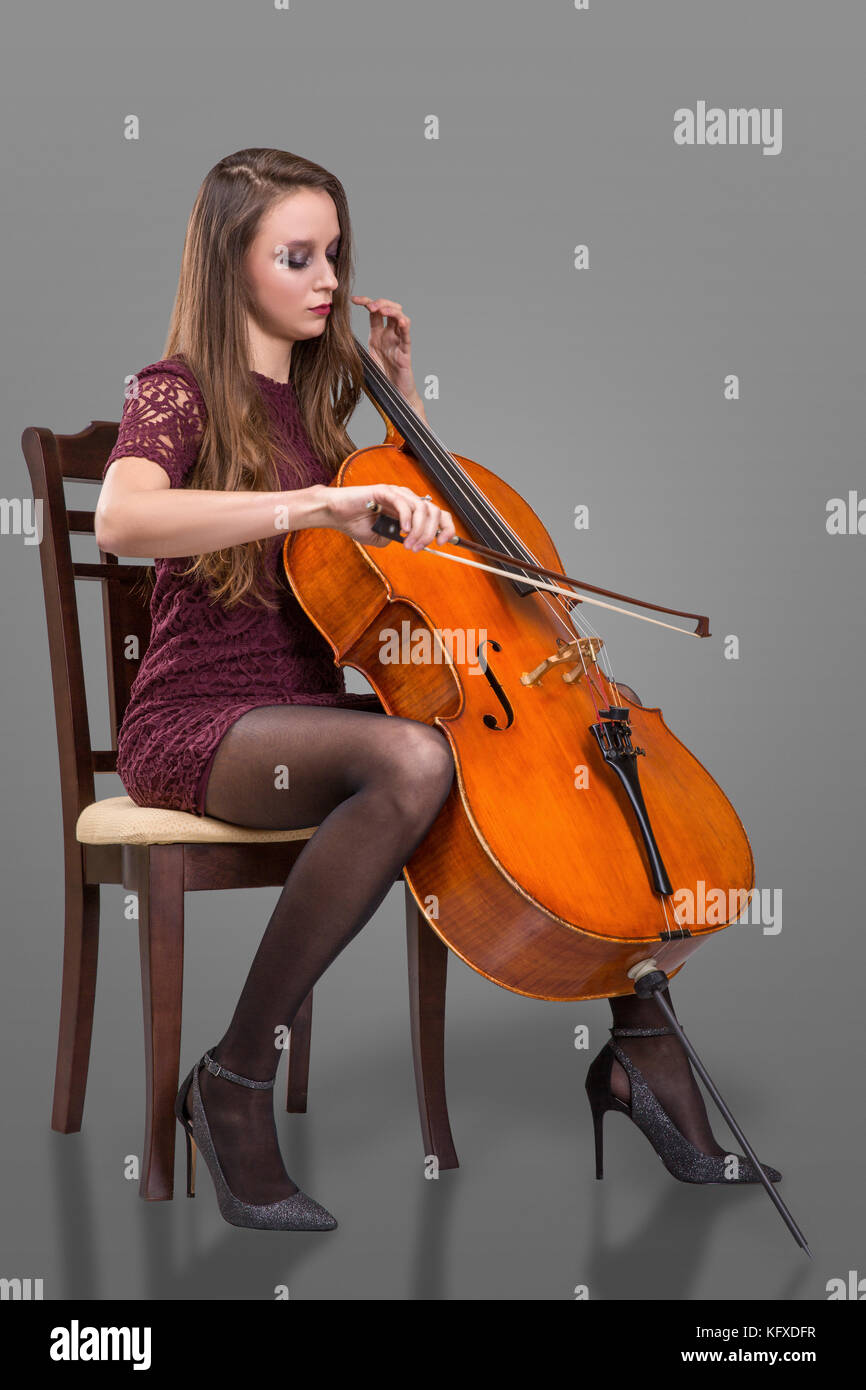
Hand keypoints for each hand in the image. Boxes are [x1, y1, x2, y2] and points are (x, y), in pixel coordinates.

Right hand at [319, 483, 455, 551]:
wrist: (335, 514)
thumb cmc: (356, 523)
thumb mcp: (383, 538)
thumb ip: (399, 539)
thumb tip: (413, 542)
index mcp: (409, 509)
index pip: (437, 514)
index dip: (446, 527)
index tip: (443, 543)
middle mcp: (407, 498)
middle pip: (434, 511)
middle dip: (429, 533)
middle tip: (417, 548)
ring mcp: (397, 493)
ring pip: (421, 509)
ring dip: (418, 530)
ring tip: (408, 544)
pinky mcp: (384, 490)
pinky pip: (403, 503)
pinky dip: (406, 518)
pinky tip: (402, 531)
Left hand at [351, 295, 424, 415]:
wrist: (392, 396)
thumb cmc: (380, 379)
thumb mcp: (361, 360)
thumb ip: (352, 350)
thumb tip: (334, 341)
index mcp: (376, 336)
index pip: (373, 312)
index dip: (365, 301)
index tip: (353, 299)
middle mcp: (388, 335)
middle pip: (389, 309)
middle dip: (380, 302)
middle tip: (369, 305)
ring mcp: (398, 341)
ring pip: (399, 318)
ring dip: (391, 310)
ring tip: (382, 310)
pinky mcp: (405, 351)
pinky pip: (406, 336)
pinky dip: (405, 326)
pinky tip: (400, 320)